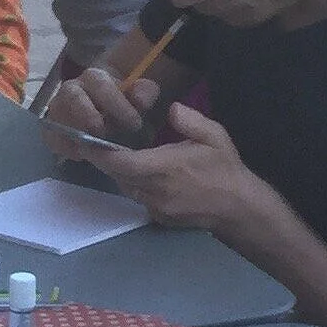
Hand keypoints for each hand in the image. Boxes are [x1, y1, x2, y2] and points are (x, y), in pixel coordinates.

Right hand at [39, 65, 158, 164]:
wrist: (103, 106)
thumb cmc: (122, 100)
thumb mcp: (139, 93)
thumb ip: (144, 93)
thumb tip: (140, 101)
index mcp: (95, 78)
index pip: (101, 84)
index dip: (117, 103)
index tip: (134, 124)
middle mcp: (72, 89)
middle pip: (73, 97)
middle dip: (88, 115)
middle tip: (103, 133)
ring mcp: (58, 108)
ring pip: (58, 116)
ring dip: (73, 133)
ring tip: (91, 148)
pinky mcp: (52, 127)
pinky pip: (50, 135)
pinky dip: (62, 146)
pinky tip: (79, 156)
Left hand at [64, 100, 264, 232]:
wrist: (240, 208)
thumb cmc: (226, 169)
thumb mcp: (214, 136)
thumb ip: (190, 120)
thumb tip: (171, 108)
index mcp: (164, 168)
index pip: (120, 163)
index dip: (100, 153)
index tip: (86, 140)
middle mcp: (155, 191)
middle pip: (118, 176)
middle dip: (108, 161)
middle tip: (100, 143)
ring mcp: (156, 207)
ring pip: (127, 188)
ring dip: (122, 173)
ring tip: (121, 156)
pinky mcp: (160, 218)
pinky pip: (139, 199)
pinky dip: (136, 186)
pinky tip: (145, 175)